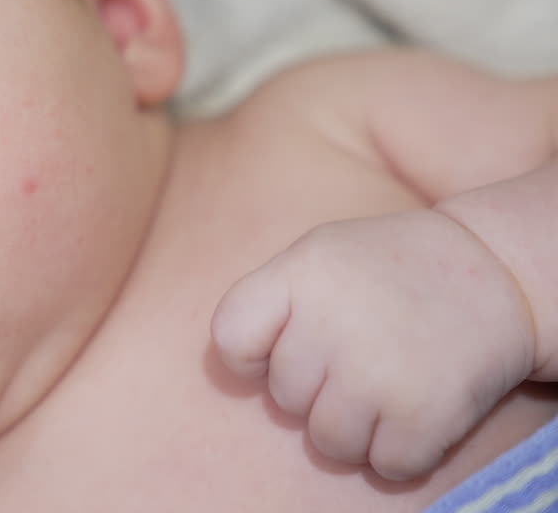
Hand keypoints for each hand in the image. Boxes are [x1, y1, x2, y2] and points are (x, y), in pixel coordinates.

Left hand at [211, 209, 535, 479]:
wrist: (493, 271)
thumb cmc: (388, 269)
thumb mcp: (320, 257)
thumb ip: (272, 301)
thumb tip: (236, 370)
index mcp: (300, 275)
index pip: (230, 338)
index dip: (247, 358)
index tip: (274, 352)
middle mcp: (332, 322)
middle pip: (285, 399)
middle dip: (318, 390)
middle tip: (358, 358)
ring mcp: (377, 371)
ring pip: (329, 443)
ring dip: (356, 429)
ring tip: (385, 386)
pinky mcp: (422, 413)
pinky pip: (384, 465)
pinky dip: (401, 450)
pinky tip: (416, 407)